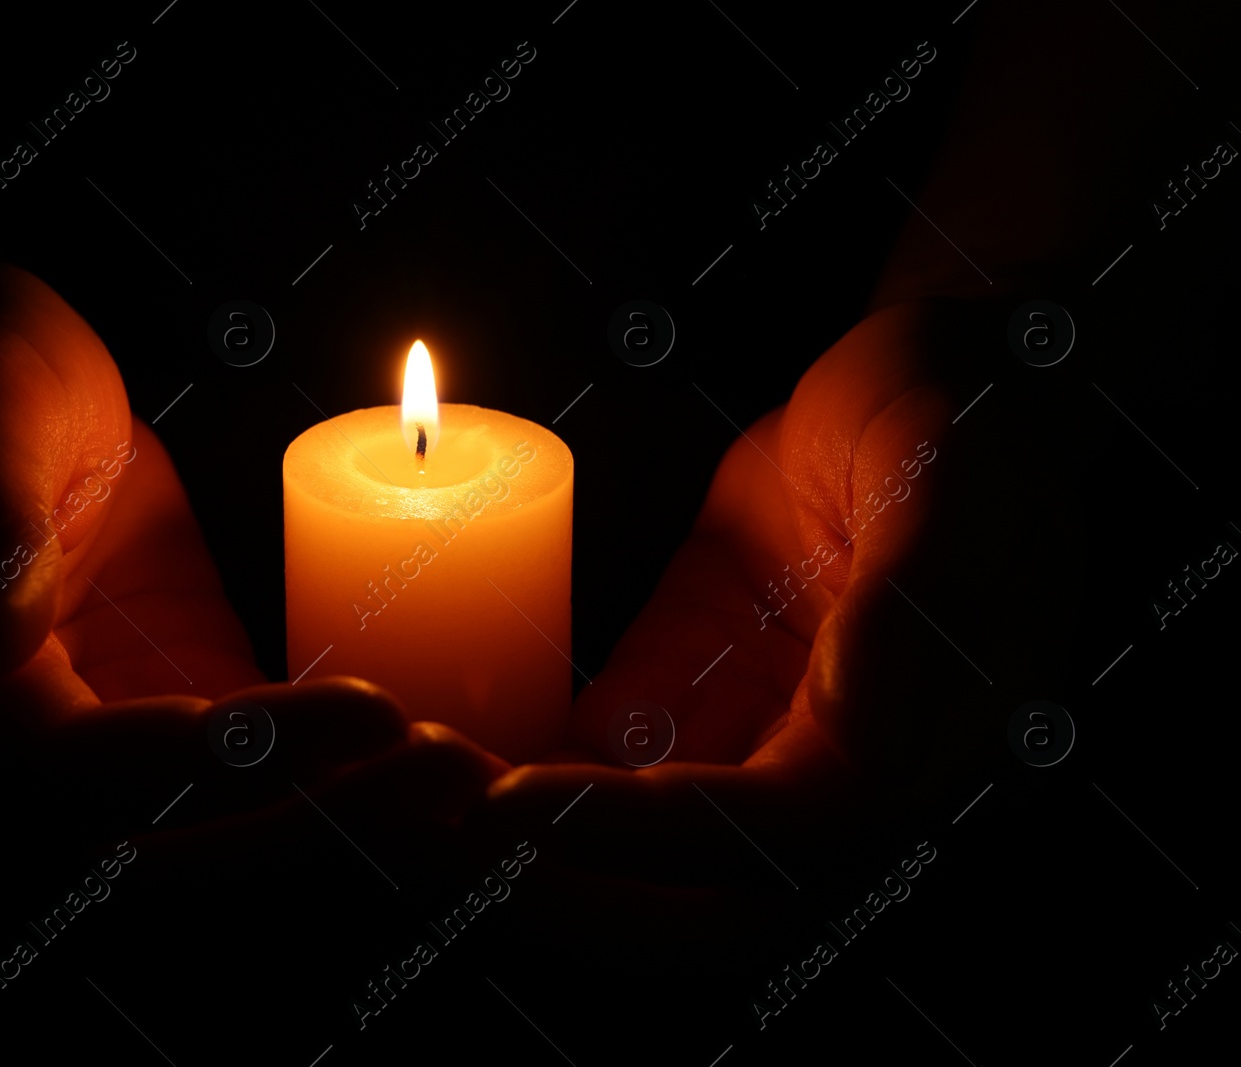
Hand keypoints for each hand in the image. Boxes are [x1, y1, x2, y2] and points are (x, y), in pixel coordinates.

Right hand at [0, 259, 507, 864]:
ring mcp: (140, 715)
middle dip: (328, 803)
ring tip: (467, 760)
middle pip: (203, 815)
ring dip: (356, 794)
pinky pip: (280, 738)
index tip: (368, 708)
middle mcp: (68, 736)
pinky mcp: (193, 684)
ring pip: (254, 795)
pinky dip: (351, 749)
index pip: (119, 762)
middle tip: (449, 761)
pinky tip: (445, 730)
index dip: (245, 751)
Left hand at [477, 298, 1083, 942]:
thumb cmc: (968, 406)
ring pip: (629, 829)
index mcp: (916, 743)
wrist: (938, 373)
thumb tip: (834, 717)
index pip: (767, 834)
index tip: (507, 803)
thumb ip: (903, 597)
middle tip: (418, 813)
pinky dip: (519, 757)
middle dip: (543, 865)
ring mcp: (759, 732)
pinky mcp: (704, 689)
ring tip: (394, 772)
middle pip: (681, 879)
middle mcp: (833, 770)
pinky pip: (607, 750)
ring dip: (512, 822)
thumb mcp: (951, 475)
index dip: (636, 835)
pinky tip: (427, 733)